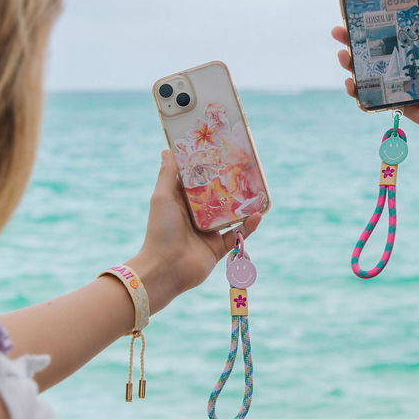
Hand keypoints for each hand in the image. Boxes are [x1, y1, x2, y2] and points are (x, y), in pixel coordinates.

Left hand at [127, 150, 261, 312]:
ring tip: (257, 191)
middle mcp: (196, 217)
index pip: (197, 182)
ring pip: (230, 215)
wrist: (165, 269)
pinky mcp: (218, 248)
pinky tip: (258, 215)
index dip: (208, 170)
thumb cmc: (161, 230)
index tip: (221, 155)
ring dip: (243, 205)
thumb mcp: (162, 197)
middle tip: (245, 170)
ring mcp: (208, 233)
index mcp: (182, 203)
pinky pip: (237, 235)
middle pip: (217, 197)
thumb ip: (167, 174)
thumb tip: (167, 149)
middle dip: (230, 186)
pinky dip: (249, 227)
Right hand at [332, 0, 418, 131]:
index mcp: (405, 47)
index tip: (349, 10)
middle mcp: (395, 62)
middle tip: (337, 31)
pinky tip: (350, 83)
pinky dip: (355, 89)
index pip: (380, 31)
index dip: (364, 22)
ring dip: (348, 63)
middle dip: (349, 39)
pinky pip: (366, 95)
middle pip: (366, 49)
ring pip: (362, 70)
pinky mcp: (388, 99)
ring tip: (342, 55)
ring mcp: (390, 81)